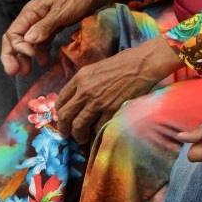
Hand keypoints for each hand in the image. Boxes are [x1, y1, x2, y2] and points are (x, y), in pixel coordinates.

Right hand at [2, 0, 115, 75]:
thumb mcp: (62, 11)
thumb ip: (45, 25)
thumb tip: (28, 40)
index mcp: (31, 12)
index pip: (13, 32)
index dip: (18, 46)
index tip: (31, 55)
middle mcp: (32, 19)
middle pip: (15, 39)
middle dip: (12, 55)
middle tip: (13, 72)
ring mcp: (41, 25)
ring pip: (26, 44)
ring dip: (25, 58)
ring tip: (26, 72)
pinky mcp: (51, 30)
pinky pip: (40, 44)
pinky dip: (40, 53)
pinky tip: (44, 61)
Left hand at [55, 37, 175, 143]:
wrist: (142, 64)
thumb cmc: (124, 62)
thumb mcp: (97, 68)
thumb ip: (85, 82)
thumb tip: (79, 98)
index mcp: (80, 77)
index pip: (61, 99)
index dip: (59, 112)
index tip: (62, 119)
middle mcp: (84, 90)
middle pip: (65, 115)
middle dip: (64, 128)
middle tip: (66, 134)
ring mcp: (97, 102)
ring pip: (78, 125)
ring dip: (78, 135)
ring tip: (81, 139)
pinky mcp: (111, 110)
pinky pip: (98, 127)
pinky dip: (96, 132)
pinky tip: (97, 133)